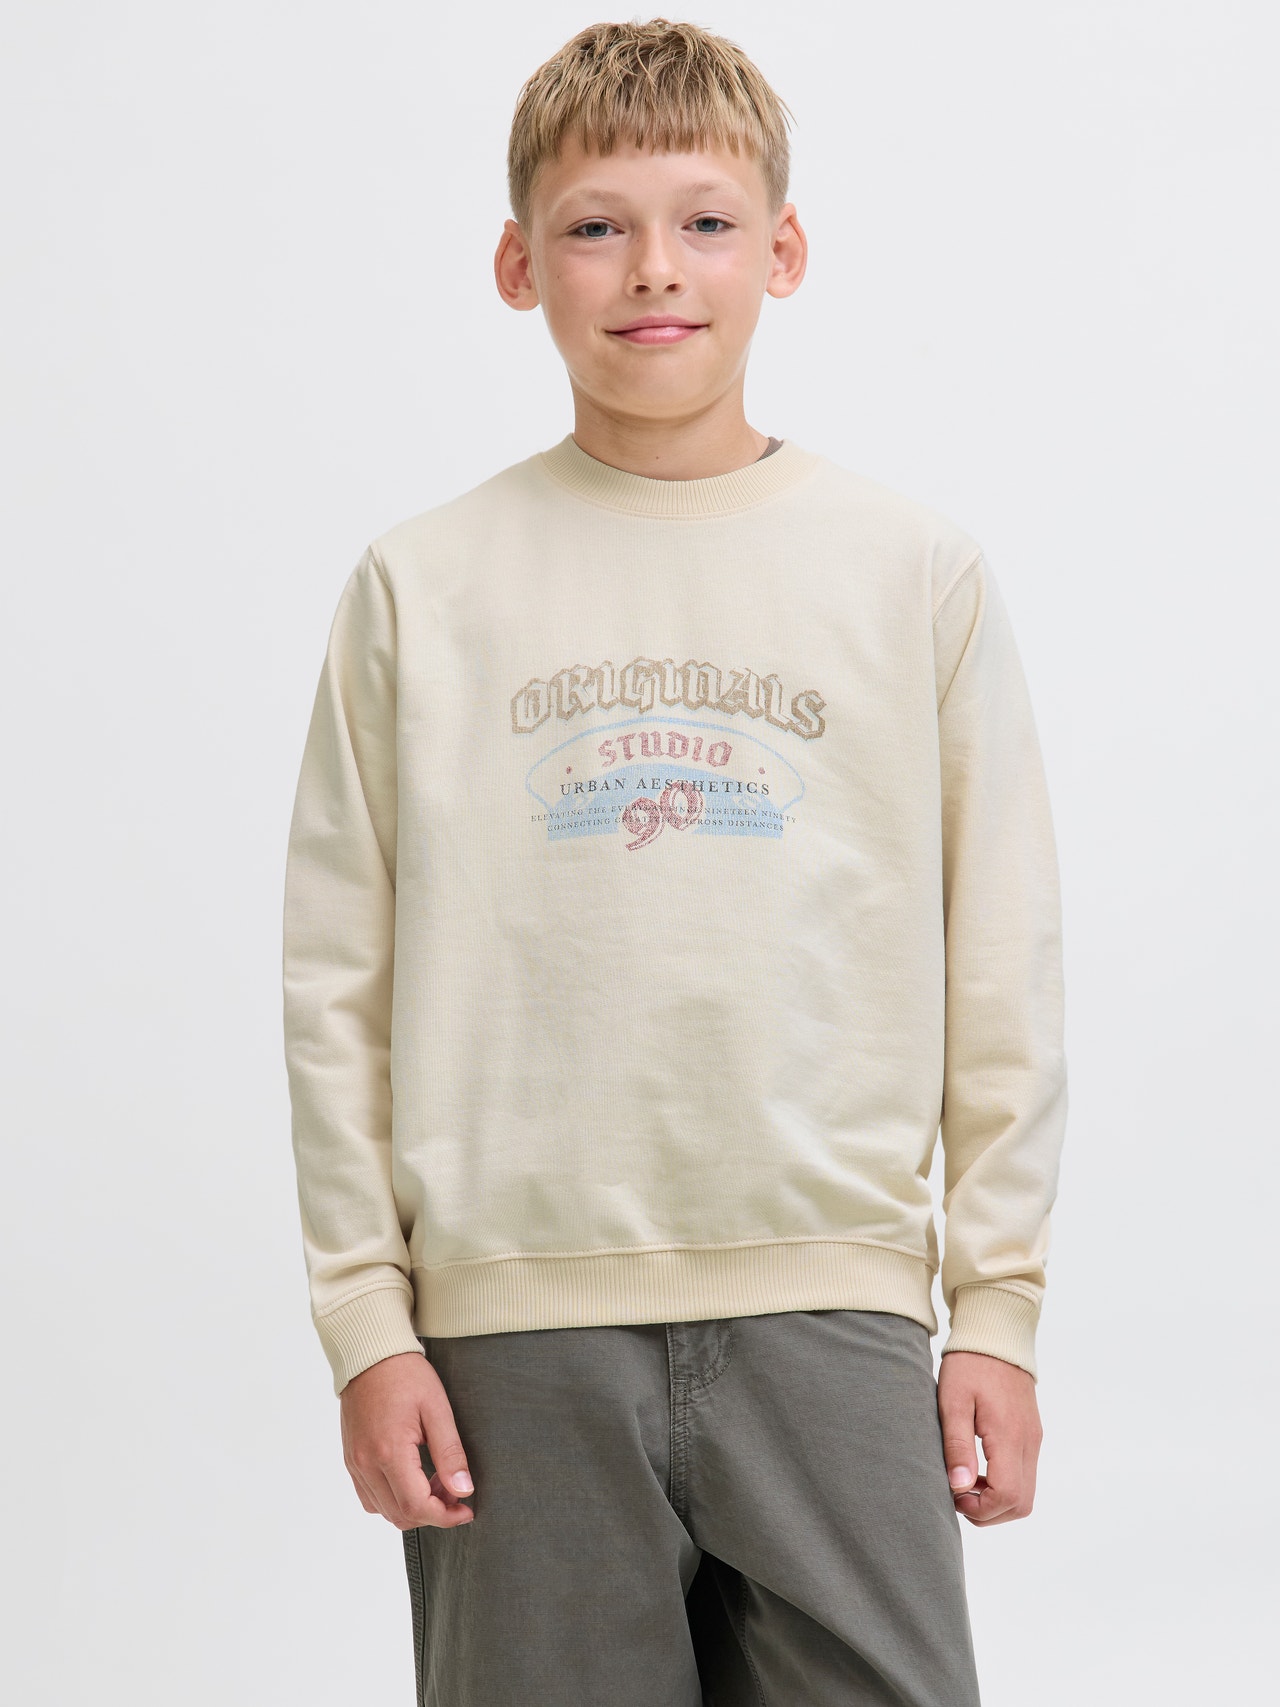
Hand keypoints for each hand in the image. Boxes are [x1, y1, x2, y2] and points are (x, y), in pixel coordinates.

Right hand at [339, 1350, 475, 1530]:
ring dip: (413, 1508)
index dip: (445, 1516)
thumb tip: (464, 1490)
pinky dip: (393, 1500)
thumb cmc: (406, 1375)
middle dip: (433, 1513)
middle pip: (400, 1515)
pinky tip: (412, 1479)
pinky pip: (370, 1497)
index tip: (466, 1509)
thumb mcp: (437, 1409)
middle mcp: (366, 1463)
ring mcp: (355, 1464)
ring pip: (384, 1511)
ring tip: (436, 1481)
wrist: (370, 1355)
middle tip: (454, 1491)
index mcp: (389, 1451)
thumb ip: (450, 1453)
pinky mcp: (351, 1460)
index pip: (416, 1507)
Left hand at [936, 1350, 1041, 1525]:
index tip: (954, 1493)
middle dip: (989, 1512)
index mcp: (1010, 1436)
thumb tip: (959, 1488)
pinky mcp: (1031, 1434)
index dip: (980, 1508)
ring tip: (965, 1481)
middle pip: (1022, 1504)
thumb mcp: (953, 1401)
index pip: (1007, 1496)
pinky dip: (1004, 1485)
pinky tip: (978, 1468)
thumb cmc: (969, 1365)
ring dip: (997, 1500)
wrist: (996, 1334)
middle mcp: (1029, 1442)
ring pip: (1026, 1494)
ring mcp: (1033, 1439)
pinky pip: (1025, 1474)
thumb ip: (957, 1445)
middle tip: (958, 1494)